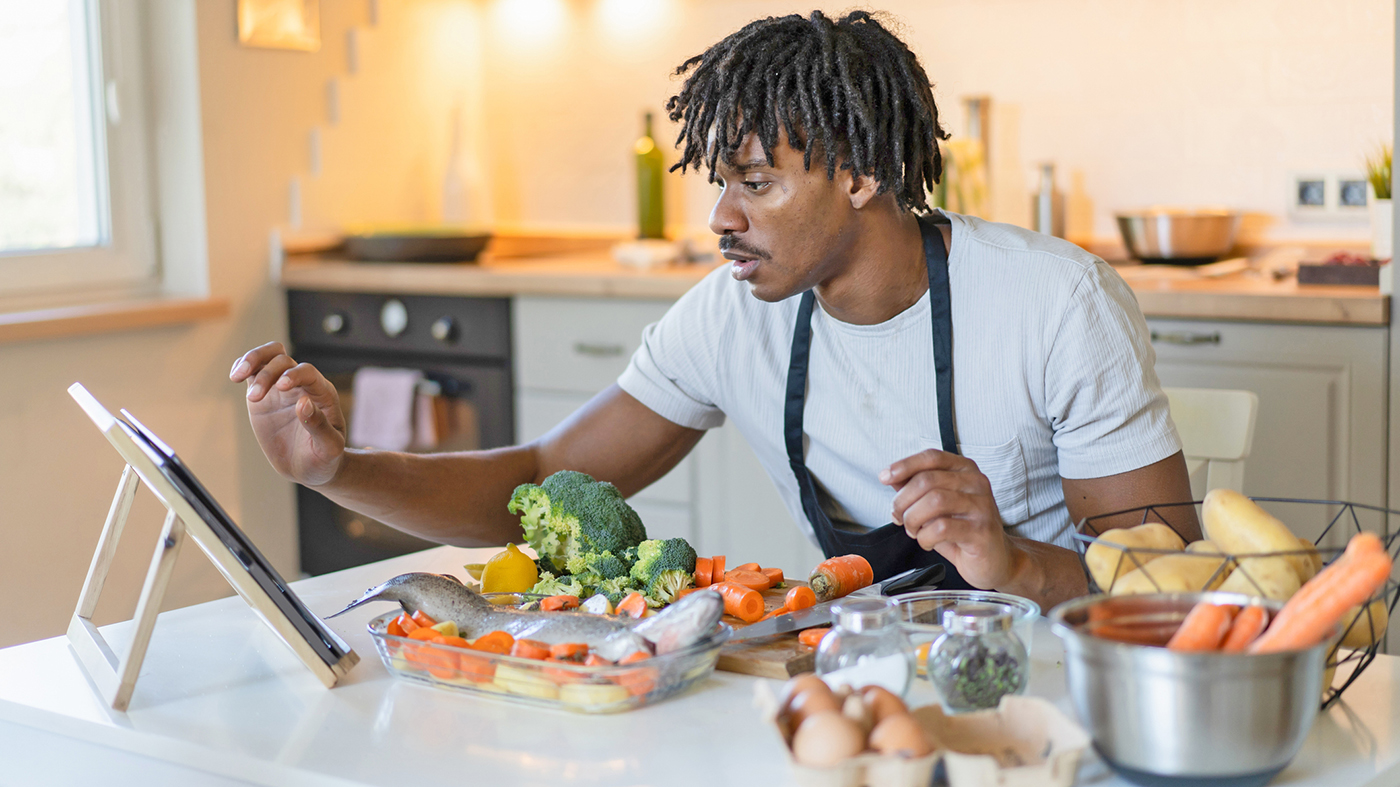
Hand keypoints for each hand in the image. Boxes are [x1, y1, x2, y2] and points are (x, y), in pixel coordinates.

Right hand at [230, 342, 346, 486]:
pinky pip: (253, 371)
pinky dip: (242, 366)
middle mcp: (302, 385)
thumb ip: (318, 425)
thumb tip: (303, 402)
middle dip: (267, 374)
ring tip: (237, 377)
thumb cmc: (324, 458)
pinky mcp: (264, 394)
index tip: (281, 387)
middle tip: (254, 398)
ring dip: (252, 360)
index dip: (294, 375)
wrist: (309, 467)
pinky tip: (235, 376)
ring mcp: (281, 387)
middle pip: (283, 359)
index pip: (307, 372)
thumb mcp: (328, 447)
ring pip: (268, 357)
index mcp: (322, 394)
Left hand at [881, 449, 1016, 589]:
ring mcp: (981, 506)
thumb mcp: (937, 505)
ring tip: (913, 530)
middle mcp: (976, 483)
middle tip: (898, 516)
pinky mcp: (981, 531)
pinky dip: (924, 537)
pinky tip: (927, 541)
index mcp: (965, 470)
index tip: (885, 477)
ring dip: (913, 519)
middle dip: (903, 500)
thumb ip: (916, 488)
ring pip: (934, 501)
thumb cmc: (964, 530)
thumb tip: (892, 477)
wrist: (996, 559)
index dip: (905, 465)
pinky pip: (941, 528)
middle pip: (927, 480)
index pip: (931, 457)